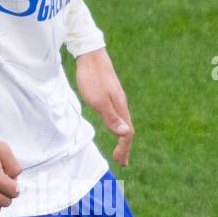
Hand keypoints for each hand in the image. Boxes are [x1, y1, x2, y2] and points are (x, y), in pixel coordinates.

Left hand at [74, 47, 133, 164]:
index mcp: (120, 107)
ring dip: (121, 137)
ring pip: (123, 122)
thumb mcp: (98, 100)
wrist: (90, 54)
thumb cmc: (92, 78)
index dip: (124, 148)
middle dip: (125, 147)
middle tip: (121, 161)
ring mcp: (116, 98)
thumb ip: (111, 117)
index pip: (127, 133)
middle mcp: (121, 104)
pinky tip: (112, 125)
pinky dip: (117, 125)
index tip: (120, 162)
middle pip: (127, 129)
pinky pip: (117, 115)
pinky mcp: (110, 93)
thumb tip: (125, 134)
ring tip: (118, 148)